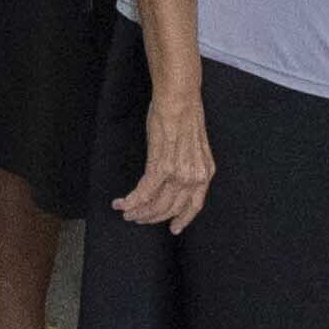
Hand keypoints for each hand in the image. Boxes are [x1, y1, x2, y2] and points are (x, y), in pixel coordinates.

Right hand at [113, 103, 214, 234]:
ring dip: (139, 211)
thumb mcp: (194, 145)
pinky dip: (132, 200)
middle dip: (152, 216)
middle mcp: (194, 177)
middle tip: (137, 218)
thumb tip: (176, 178)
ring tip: (126, 212)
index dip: (182, 219)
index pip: (195, 205)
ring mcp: (178, 173)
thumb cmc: (184, 115)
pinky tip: (122, 203)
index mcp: (205, 172)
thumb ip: (189, 164)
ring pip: (156, 203)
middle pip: (171, 208)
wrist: (179, 99)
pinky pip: (145, 191)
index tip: (173, 229)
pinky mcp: (161, 165)